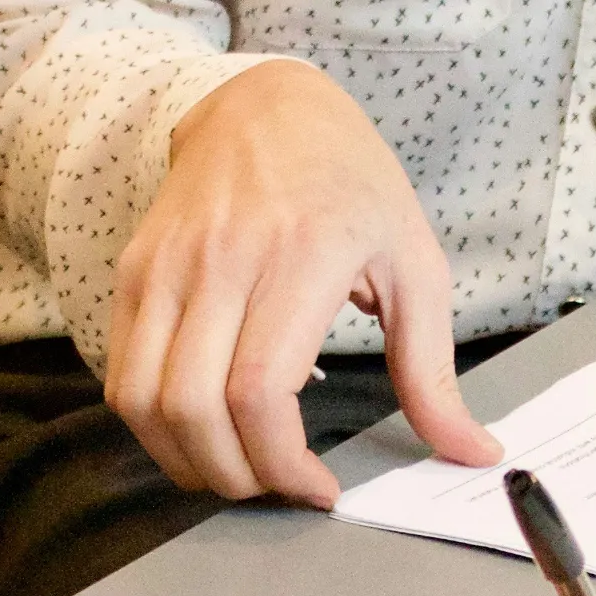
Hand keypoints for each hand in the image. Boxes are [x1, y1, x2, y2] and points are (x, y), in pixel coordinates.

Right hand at [105, 59, 501, 506]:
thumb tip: (473, 452)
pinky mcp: (134, 272)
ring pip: (143, 401)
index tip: (318, 488)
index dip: (282, 463)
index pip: (260, 390)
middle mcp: (222, 260)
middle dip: (236, 477)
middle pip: (194, 408)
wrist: (266, 106)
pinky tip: (202, 431)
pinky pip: (122, 375)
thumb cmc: (350, 184)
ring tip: (238, 469)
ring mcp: (166, 266)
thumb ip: (434, 371)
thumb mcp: (415, 265)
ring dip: (186, 461)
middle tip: (278, 487)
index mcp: (302, 256)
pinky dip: (154, 425)